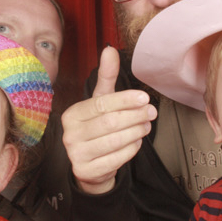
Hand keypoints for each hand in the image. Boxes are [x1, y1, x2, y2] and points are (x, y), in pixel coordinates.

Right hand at [62, 46, 156, 194]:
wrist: (90, 167)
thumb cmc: (97, 130)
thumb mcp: (100, 103)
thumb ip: (106, 78)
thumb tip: (110, 49)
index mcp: (72, 114)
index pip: (102, 104)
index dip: (125, 100)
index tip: (145, 98)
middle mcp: (70, 134)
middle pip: (110, 122)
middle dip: (135, 116)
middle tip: (151, 112)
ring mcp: (76, 155)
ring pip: (115, 140)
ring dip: (136, 132)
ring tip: (146, 126)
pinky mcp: (85, 172)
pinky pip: (117, 159)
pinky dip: (131, 149)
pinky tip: (137, 141)